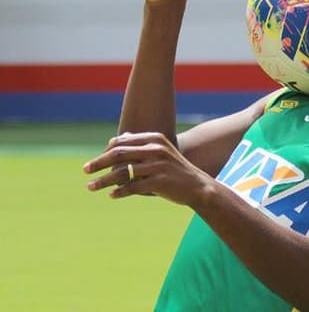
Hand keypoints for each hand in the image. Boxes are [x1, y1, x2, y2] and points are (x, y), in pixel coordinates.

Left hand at [83, 132, 213, 206]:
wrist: (198, 187)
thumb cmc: (175, 170)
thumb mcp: (160, 152)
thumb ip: (139, 145)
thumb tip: (115, 140)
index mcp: (155, 139)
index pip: (122, 141)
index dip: (104, 151)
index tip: (94, 162)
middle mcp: (156, 149)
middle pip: (118, 154)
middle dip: (98, 163)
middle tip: (85, 170)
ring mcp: (158, 166)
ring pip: (122, 172)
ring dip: (103, 180)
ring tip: (91, 187)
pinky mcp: (160, 182)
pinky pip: (133, 187)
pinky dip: (119, 191)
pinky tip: (111, 195)